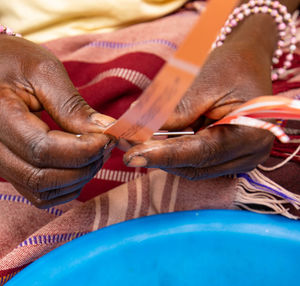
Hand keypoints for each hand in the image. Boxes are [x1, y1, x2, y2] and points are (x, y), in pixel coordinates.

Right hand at [0, 34, 114, 207]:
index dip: (79, 150)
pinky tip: (77, 164)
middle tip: (104, 146)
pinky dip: (63, 186)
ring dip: (74, 179)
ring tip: (92, 153)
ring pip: (38, 191)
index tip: (106, 138)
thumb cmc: (16, 60)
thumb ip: (74, 106)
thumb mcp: (46, 70)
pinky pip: (34, 193)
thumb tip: (105, 132)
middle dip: (81, 167)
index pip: (39, 148)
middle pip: (38, 176)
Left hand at [123, 15, 277, 178]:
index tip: (132, 155)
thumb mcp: (202, 82)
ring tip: (131, 138)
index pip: (200, 152)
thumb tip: (139, 131)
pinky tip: (149, 139)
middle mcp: (249, 154)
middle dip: (156, 155)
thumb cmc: (230, 65)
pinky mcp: (226, 157)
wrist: (248, 60)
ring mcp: (239, 159)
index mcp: (251, 133)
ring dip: (159, 155)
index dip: (163, 155)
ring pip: (189, 167)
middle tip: (123, 143)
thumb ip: (174, 112)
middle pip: (193, 166)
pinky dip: (169, 151)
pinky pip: (192, 160)